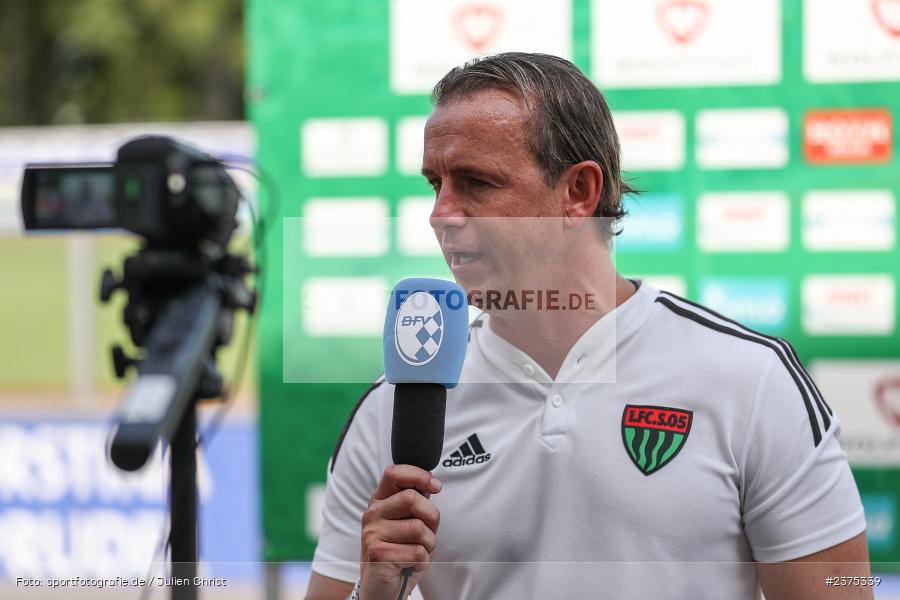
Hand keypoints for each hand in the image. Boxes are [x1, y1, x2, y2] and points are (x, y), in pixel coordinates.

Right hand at [359, 465, 441, 599]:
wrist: (382, 587)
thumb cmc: (400, 552)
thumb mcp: (408, 523)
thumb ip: (416, 504)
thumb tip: (432, 485)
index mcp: (379, 501)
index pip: (394, 473)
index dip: (419, 475)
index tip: (436, 487)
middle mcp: (372, 514)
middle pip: (412, 498)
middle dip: (431, 518)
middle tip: (426, 534)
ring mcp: (372, 534)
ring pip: (419, 528)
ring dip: (428, 544)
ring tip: (416, 552)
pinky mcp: (378, 554)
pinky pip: (418, 552)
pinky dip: (423, 561)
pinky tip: (410, 564)